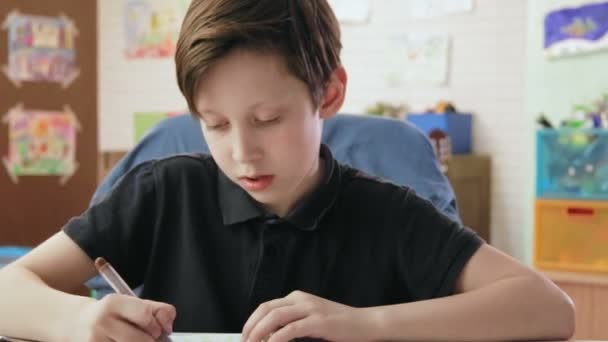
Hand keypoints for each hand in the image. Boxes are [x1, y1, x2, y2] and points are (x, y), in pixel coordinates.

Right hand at [66, 294, 175, 341]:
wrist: (75, 322)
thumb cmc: (111, 314)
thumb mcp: (131, 304)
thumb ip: (156, 309)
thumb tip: (168, 326)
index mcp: (114, 303)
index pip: (145, 315)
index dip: (157, 326)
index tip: (159, 330)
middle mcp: (102, 322)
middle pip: (140, 339)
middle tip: (151, 339)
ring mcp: (95, 340)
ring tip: (136, 340)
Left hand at [242, 291, 374, 341]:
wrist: (364, 323)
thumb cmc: (338, 324)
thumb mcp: (311, 319)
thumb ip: (291, 322)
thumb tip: (268, 335)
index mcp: (298, 297)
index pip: (266, 306)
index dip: (251, 321)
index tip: (245, 335)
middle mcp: (302, 299)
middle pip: (266, 310)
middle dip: (251, 327)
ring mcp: (310, 309)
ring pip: (275, 317)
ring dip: (259, 332)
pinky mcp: (318, 322)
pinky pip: (291, 329)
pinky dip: (276, 338)